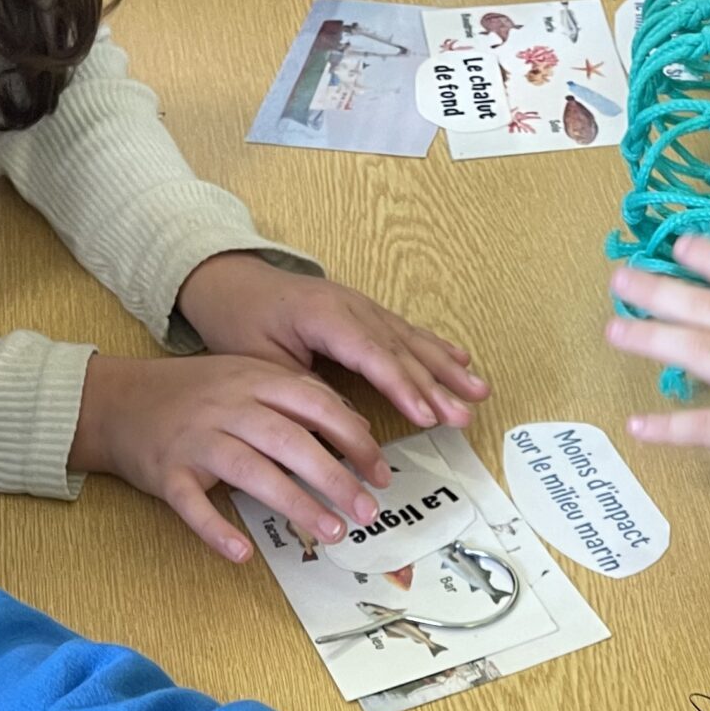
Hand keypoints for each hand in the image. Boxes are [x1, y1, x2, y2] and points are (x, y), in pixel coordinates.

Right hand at [73, 352, 394, 562]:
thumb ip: (298, 398)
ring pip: (252, 472)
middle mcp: (227, 406)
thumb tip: (358, 427)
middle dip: (335, 477)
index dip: (355, 439)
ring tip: (330, 532)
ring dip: (295, 504)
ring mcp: (196, 439)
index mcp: (254, 380)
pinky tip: (242, 554)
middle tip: (368, 511)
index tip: (382, 473)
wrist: (117, 400)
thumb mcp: (248, 379)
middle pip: (290, 441)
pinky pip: (193, 505)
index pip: (316, 405)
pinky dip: (217, 531)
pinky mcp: (166, 473)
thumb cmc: (195, 395)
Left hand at [176, 253, 487, 430]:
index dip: (402, 387)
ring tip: (479, 393)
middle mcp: (351, 305)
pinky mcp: (367, 312)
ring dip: (447, 369)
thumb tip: (343, 430)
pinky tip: (462, 361)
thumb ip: (301, 393)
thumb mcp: (258, 363)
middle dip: (435, 386)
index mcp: (322, 315)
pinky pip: (407, 332)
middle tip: (463, 416)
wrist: (230, 280)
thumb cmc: (240, 321)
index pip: (371, 355)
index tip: (427, 416)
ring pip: (411, 341)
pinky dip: (437, 349)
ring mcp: (363, 306)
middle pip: (400, 350)